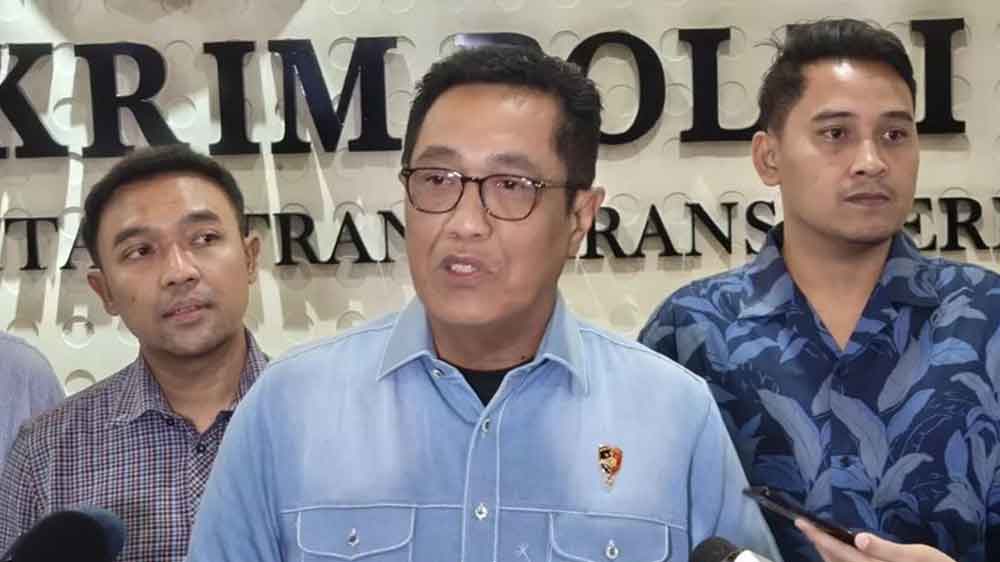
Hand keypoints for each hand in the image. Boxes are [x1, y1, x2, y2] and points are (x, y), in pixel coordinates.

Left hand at [796, 518, 955, 561]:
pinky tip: (842, 551)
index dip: (816, 536)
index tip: (801, 522)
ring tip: (820, 536)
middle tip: (807, 526)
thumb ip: (885, 549)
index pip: (836, 550)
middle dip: (818, 544)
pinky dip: (839, 560)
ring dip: (827, 553)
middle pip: (833, 561)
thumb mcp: (917, 556)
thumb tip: (858, 538)